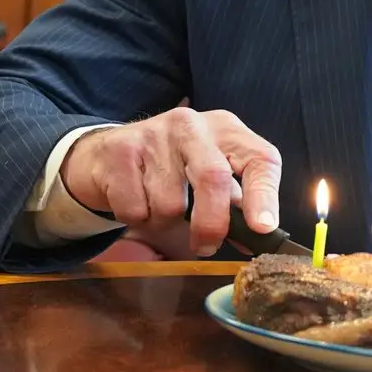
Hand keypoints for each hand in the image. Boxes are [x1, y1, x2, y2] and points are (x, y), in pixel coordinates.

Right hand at [60, 106, 281, 256]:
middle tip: (206, 246)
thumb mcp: (207, 173)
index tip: (263, 228)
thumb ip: (234, 203)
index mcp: (226, 130)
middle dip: (212, 223)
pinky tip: (135, 199)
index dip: (265, 195)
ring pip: (170, 202)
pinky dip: (136, 218)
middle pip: (214, 177)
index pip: (259, 158)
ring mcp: (155, 133)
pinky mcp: (122, 149)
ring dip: (164, 222)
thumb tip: (258, 235)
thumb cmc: (170, 167)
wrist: (105, 152)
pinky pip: (135, 209)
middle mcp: (193, 125)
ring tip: (157, 206)